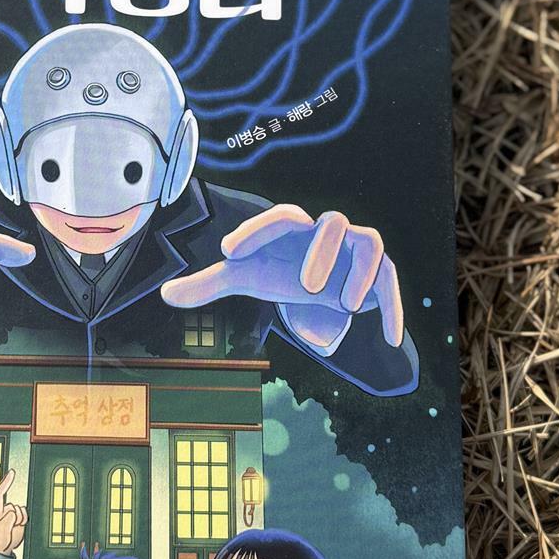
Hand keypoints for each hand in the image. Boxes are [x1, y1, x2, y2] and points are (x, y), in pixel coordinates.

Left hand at [0, 471, 26, 555]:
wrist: (4, 548)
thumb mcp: (1, 528)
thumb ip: (9, 517)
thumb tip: (16, 511)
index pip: (0, 493)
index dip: (6, 482)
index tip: (12, 472)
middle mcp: (6, 510)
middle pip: (13, 506)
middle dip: (13, 516)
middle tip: (8, 528)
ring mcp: (13, 514)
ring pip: (20, 510)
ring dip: (19, 520)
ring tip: (12, 528)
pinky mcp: (20, 519)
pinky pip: (25, 514)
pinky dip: (23, 520)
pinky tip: (18, 527)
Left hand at [160, 203, 402, 354]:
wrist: (321, 278)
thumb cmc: (279, 269)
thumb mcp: (246, 276)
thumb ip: (209, 283)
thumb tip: (166, 294)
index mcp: (292, 227)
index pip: (278, 218)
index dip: (254, 230)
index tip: (227, 251)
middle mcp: (327, 231)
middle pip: (333, 222)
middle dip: (321, 251)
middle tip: (306, 287)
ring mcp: (357, 248)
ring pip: (370, 242)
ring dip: (360, 272)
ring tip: (347, 306)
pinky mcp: (379, 273)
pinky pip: (390, 282)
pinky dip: (392, 309)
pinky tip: (391, 340)